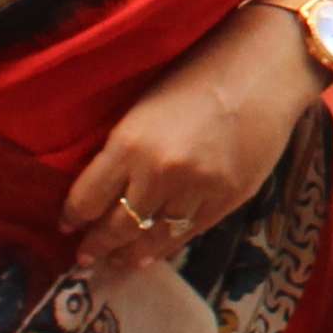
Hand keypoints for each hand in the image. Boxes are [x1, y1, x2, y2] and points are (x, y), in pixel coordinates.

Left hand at [57, 3, 315, 281]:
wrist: (265, 71)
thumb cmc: (200, 74)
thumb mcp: (146, 105)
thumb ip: (125, 149)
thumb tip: (105, 188)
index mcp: (130, 143)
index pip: (88, 198)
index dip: (73, 217)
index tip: (67, 225)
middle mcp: (158, 173)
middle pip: (117, 226)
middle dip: (97, 245)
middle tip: (85, 256)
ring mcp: (195, 191)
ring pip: (151, 238)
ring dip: (129, 254)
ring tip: (117, 262)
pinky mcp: (226, 200)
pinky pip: (186, 235)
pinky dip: (165, 247)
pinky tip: (151, 255)